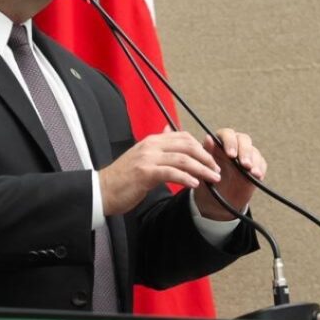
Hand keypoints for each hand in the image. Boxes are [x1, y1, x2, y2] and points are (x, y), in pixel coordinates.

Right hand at [99, 130, 220, 215]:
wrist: (101, 190)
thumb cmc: (123, 178)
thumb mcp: (141, 155)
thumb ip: (158, 145)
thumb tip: (169, 129)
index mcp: (152, 141)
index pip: (183, 137)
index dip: (201, 147)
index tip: (211, 160)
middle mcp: (151, 146)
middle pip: (187, 146)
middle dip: (206, 157)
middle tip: (217, 170)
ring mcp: (147, 158)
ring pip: (182, 159)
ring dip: (202, 169)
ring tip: (213, 178)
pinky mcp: (145, 173)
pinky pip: (171, 173)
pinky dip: (186, 178)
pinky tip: (195, 184)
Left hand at [193, 128, 266, 220]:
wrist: (215, 201)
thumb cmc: (207, 182)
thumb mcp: (203, 169)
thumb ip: (207, 153)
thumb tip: (208, 137)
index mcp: (219, 144)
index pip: (227, 134)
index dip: (230, 142)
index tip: (231, 155)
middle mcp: (234, 146)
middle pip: (243, 139)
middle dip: (245, 151)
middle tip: (244, 164)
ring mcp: (246, 156)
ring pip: (254, 151)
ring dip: (254, 161)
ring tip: (252, 172)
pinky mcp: (255, 166)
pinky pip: (261, 164)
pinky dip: (260, 169)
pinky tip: (257, 175)